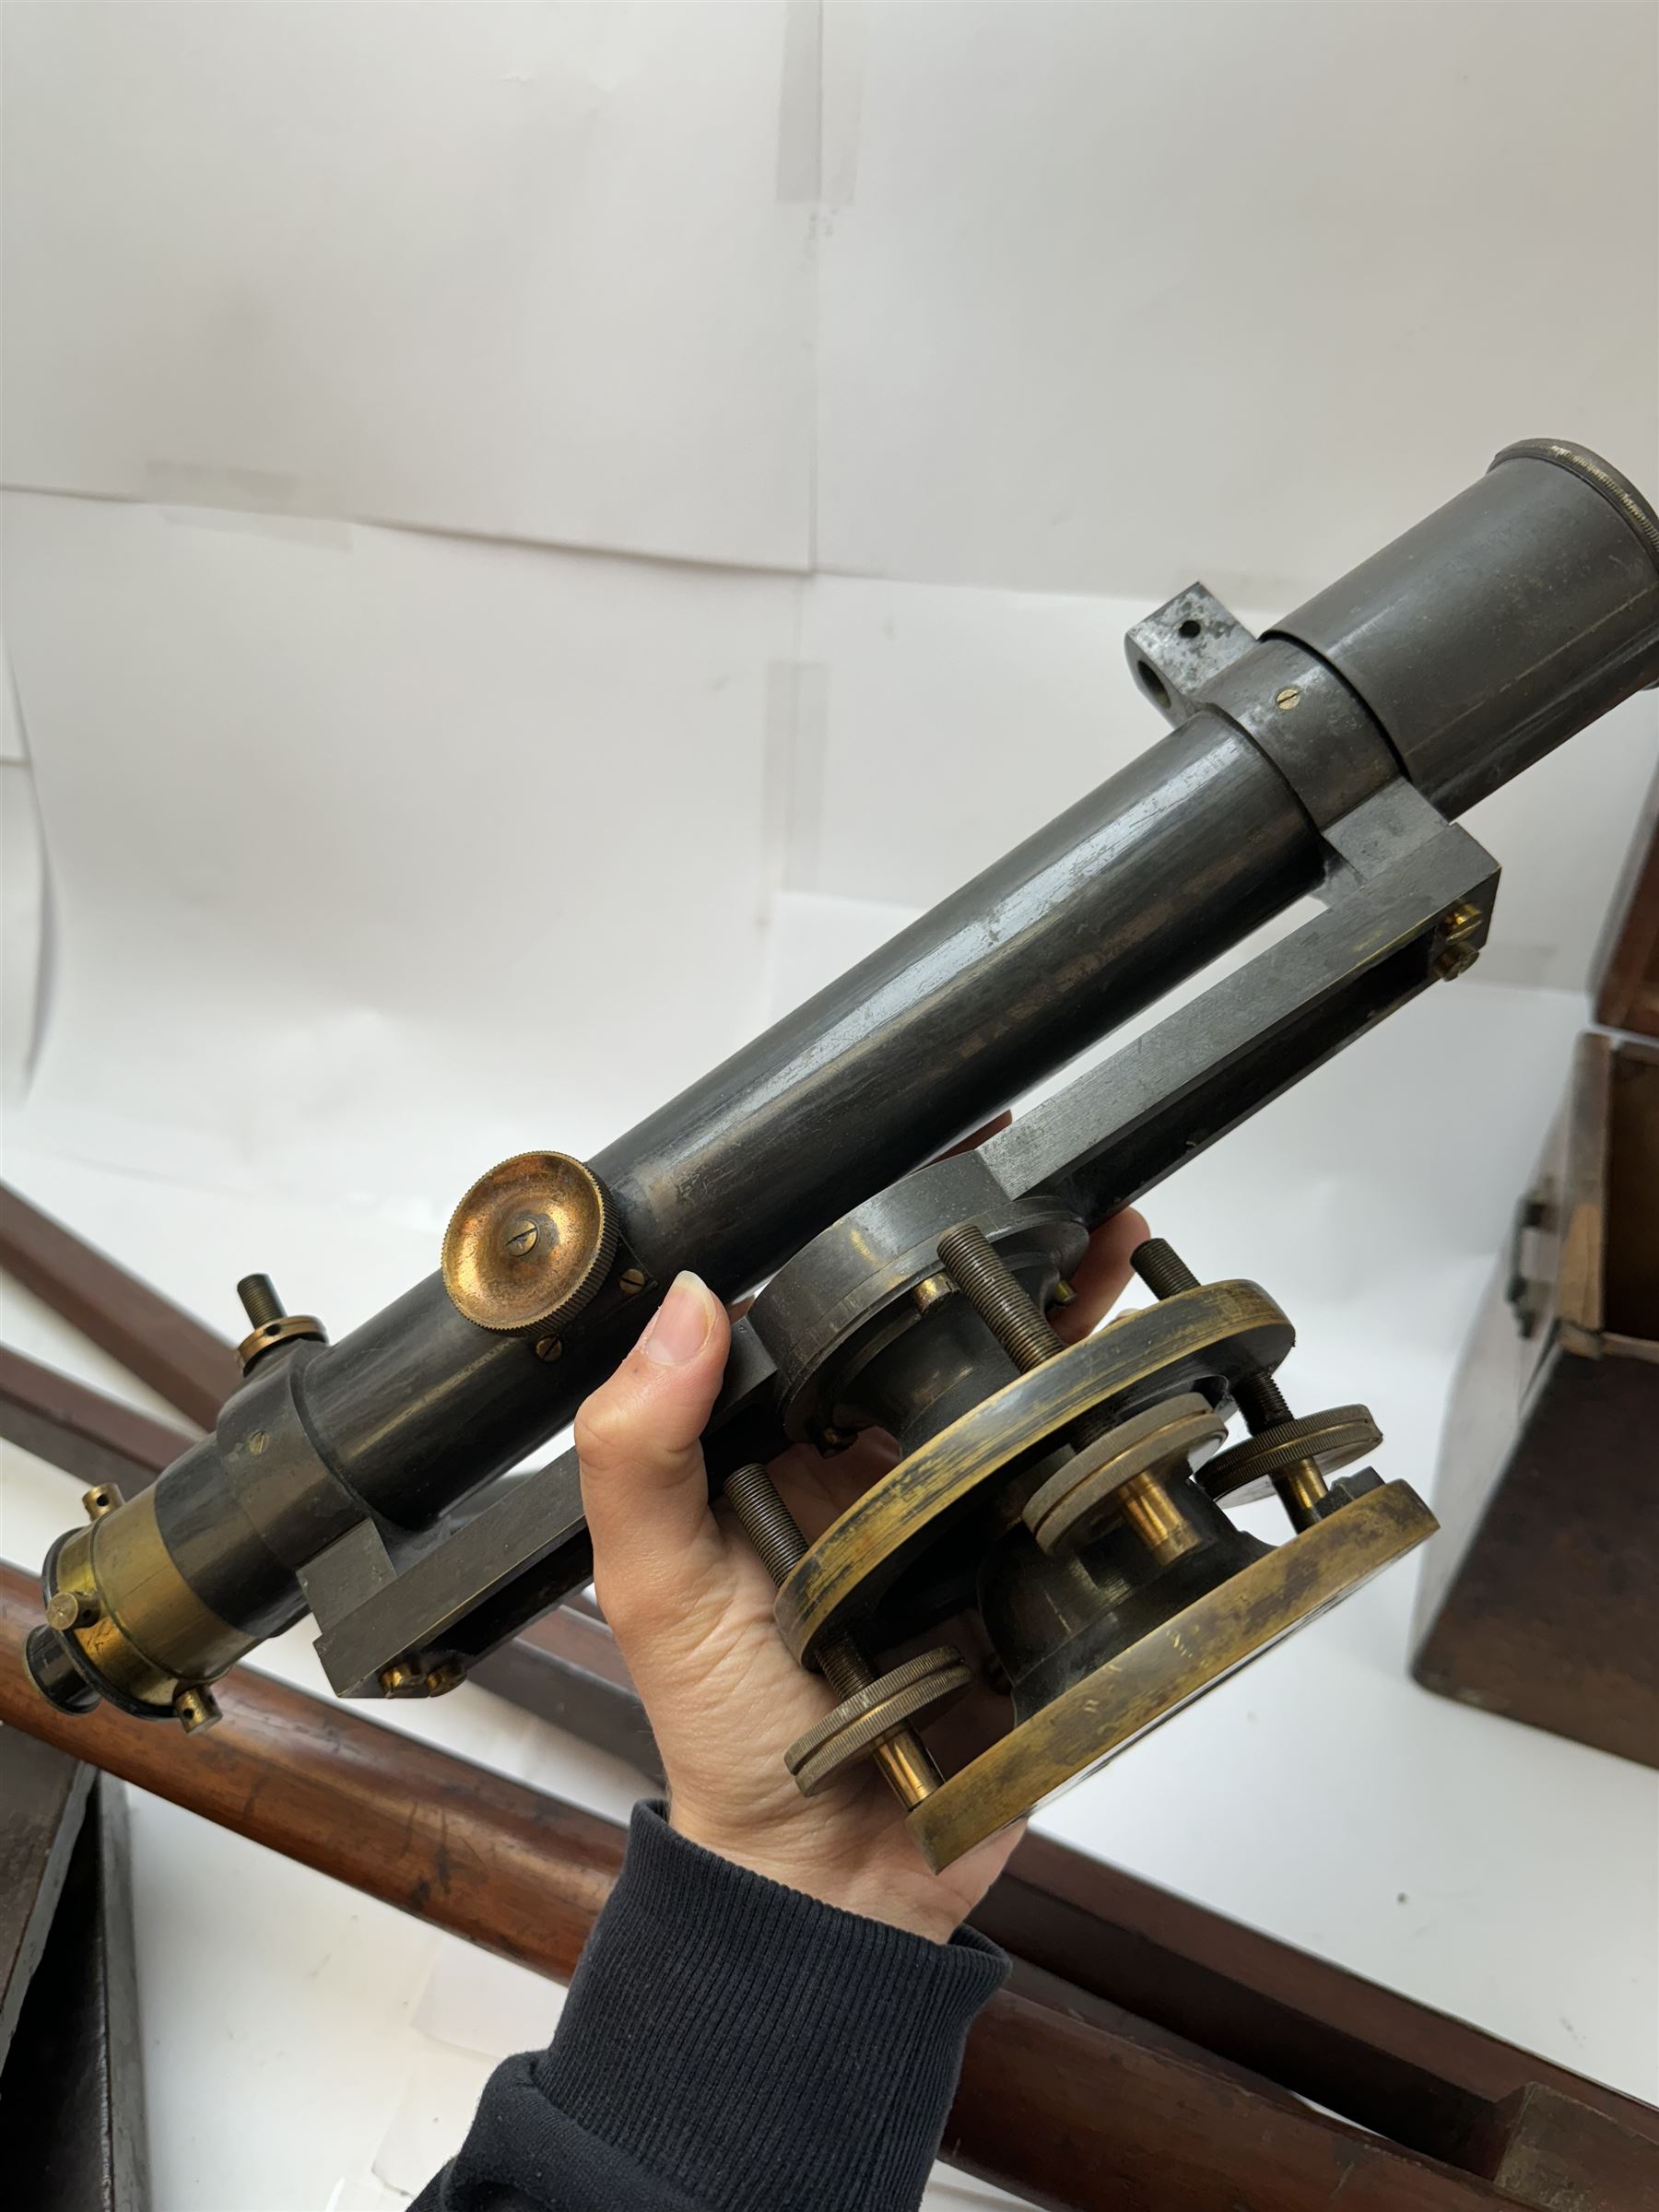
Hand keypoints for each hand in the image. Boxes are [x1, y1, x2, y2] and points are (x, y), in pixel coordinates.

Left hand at [574, 1209, 1147, 1943]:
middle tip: (1041, 1166)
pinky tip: (1145, 1349)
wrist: (840, 1874)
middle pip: (938, 1321)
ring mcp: (960, 1502)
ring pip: (1021, 1375)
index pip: (825, 1302)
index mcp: (781, 1440)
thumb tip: (686, 1306)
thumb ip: (640, 1449)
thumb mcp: (654, 1584)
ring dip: (1068, 1301)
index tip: (912, 1150)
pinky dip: (1118, 1404)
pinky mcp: (1032, 1555)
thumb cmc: (729, 1735)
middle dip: (994, 1240)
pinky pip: (1080, 1462)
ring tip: (1108, 1227)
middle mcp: (874, 1456)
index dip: (865, 1222)